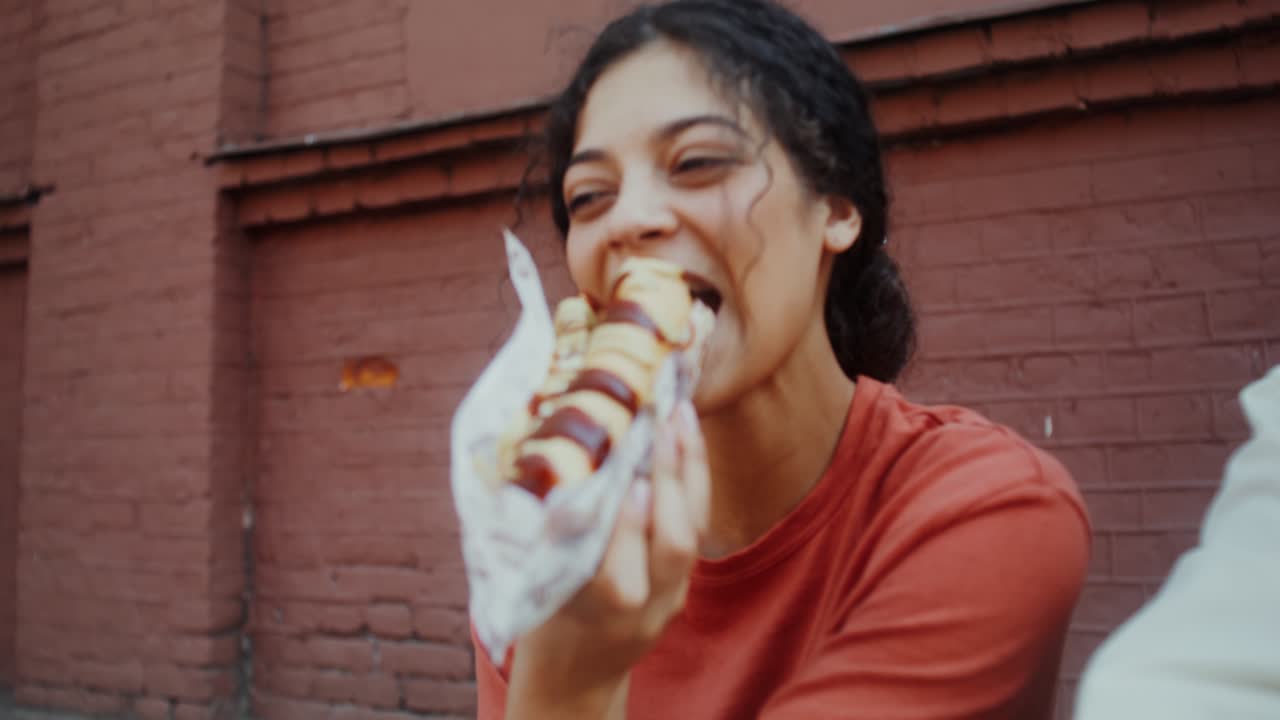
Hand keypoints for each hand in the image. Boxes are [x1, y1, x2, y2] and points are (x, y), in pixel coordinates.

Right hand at [506, 400, 710, 718]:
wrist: (580, 663)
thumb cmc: (542, 607)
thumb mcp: (532, 577)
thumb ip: (544, 536)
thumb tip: (539, 468)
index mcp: (593, 614)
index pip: (615, 573)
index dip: (625, 528)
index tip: (626, 482)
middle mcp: (640, 609)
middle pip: (670, 547)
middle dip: (668, 481)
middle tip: (659, 424)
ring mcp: (669, 596)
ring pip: (692, 533)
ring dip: (688, 469)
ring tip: (678, 414)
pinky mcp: (685, 581)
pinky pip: (698, 526)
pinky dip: (693, 475)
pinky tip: (685, 430)